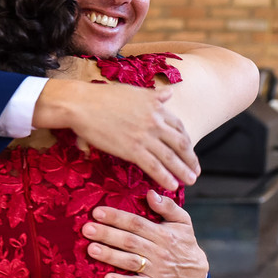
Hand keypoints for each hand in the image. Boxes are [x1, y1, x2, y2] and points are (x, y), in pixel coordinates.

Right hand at [41, 80, 199, 190]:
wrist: (82, 104)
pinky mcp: (132, 149)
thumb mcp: (134, 91)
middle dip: (190, 159)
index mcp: (156, 107)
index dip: (186, 142)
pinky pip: (154, 166)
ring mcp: (144, 136)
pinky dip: (165, 177)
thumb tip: (170, 93)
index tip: (189, 151)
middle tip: (195, 171)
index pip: (179, 127)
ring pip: (170, 157)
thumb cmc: (102, 96)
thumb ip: (154, 95)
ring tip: (190, 181)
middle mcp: (155, 122)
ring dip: (182, 171)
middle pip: (180, 143)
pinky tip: (172, 186)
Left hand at [83, 190, 208, 277]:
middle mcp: (158, 250)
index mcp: (163, 233)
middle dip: (107, 234)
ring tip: (91, 249)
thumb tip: (151, 193)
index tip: (97, 212)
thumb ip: (168, 207)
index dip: (117, 217)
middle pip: (129, 241)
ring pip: (130, 261)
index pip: (136, 223)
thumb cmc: (182, 242)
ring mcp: (156, 269)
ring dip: (110, 256)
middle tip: (87, 229)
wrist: (194, 273)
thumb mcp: (182, 221)